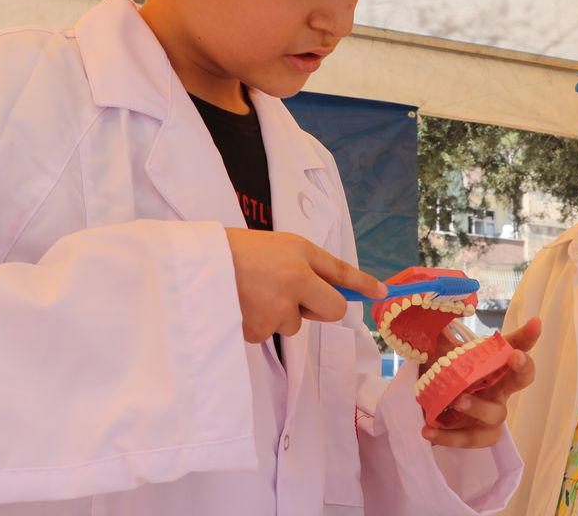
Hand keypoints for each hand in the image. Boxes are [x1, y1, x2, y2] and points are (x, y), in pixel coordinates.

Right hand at [225, 228, 385, 342]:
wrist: (197, 265)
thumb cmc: (242, 251)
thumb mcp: (284, 246)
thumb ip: (318, 266)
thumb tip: (355, 289)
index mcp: (299, 260)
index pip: (340, 281)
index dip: (358, 287)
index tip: (380, 292)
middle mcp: (293, 286)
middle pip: (328, 312)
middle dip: (317, 308)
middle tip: (293, 293)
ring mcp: (274, 312)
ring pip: (293, 324)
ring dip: (280, 313)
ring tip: (255, 292)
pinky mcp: (256, 331)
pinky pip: (268, 333)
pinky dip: (258, 323)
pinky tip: (243, 305)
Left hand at [421, 317, 541, 447]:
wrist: (436, 409)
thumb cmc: (451, 377)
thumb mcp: (446, 355)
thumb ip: (442, 335)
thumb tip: (432, 312)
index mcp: (496, 366)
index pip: (517, 346)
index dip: (528, 337)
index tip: (535, 323)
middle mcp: (500, 389)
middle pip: (521, 379)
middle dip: (523, 368)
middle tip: (516, 356)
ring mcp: (491, 414)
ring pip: (495, 413)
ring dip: (478, 406)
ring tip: (457, 400)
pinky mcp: (479, 435)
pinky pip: (470, 439)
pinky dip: (449, 437)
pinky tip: (428, 430)